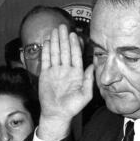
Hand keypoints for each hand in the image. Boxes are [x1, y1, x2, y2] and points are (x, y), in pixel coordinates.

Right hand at [37, 25, 93, 140]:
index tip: (73, 34)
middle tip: (63, 26)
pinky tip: (48, 42)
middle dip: (64, 38)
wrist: (56, 114)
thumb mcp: (85, 95)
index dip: (74, 44)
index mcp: (76, 73)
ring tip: (55, 30)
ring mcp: (55, 71)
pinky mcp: (45, 74)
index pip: (75, 55)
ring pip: (56, 53)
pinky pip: (46, 60)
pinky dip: (47, 51)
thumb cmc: (72, 107)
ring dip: (56, 41)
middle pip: (65, 50)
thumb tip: (93, 65)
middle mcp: (66, 69)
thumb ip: (89, 80)